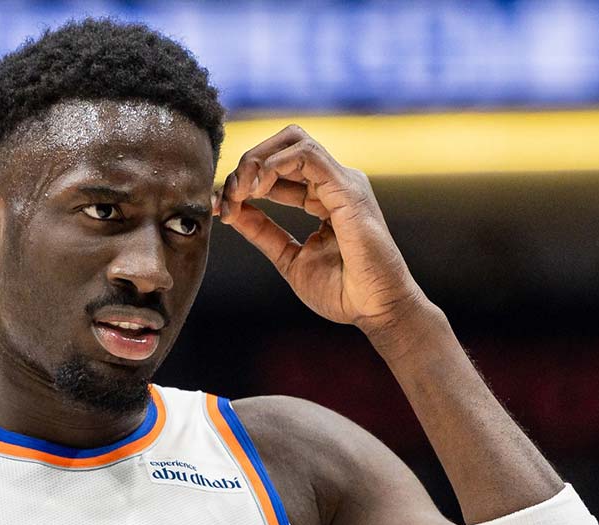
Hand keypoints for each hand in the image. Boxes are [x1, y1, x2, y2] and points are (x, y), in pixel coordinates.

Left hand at [217, 125, 421, 328]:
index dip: (244, 183)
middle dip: (248, 162)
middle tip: (228, 195)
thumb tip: (233, 210)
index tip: (222, 208)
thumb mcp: (289, 257)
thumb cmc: (343, 291)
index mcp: (323, 197)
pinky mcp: (348, 188)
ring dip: (256, 160)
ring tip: (240, 191)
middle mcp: (334, 183)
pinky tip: (257, 189)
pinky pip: (306, 155)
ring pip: (293, 140)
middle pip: (284, 144)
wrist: (375, 310)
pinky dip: (273, 165)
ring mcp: (343, 182)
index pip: (278, 170)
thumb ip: (263, 232)